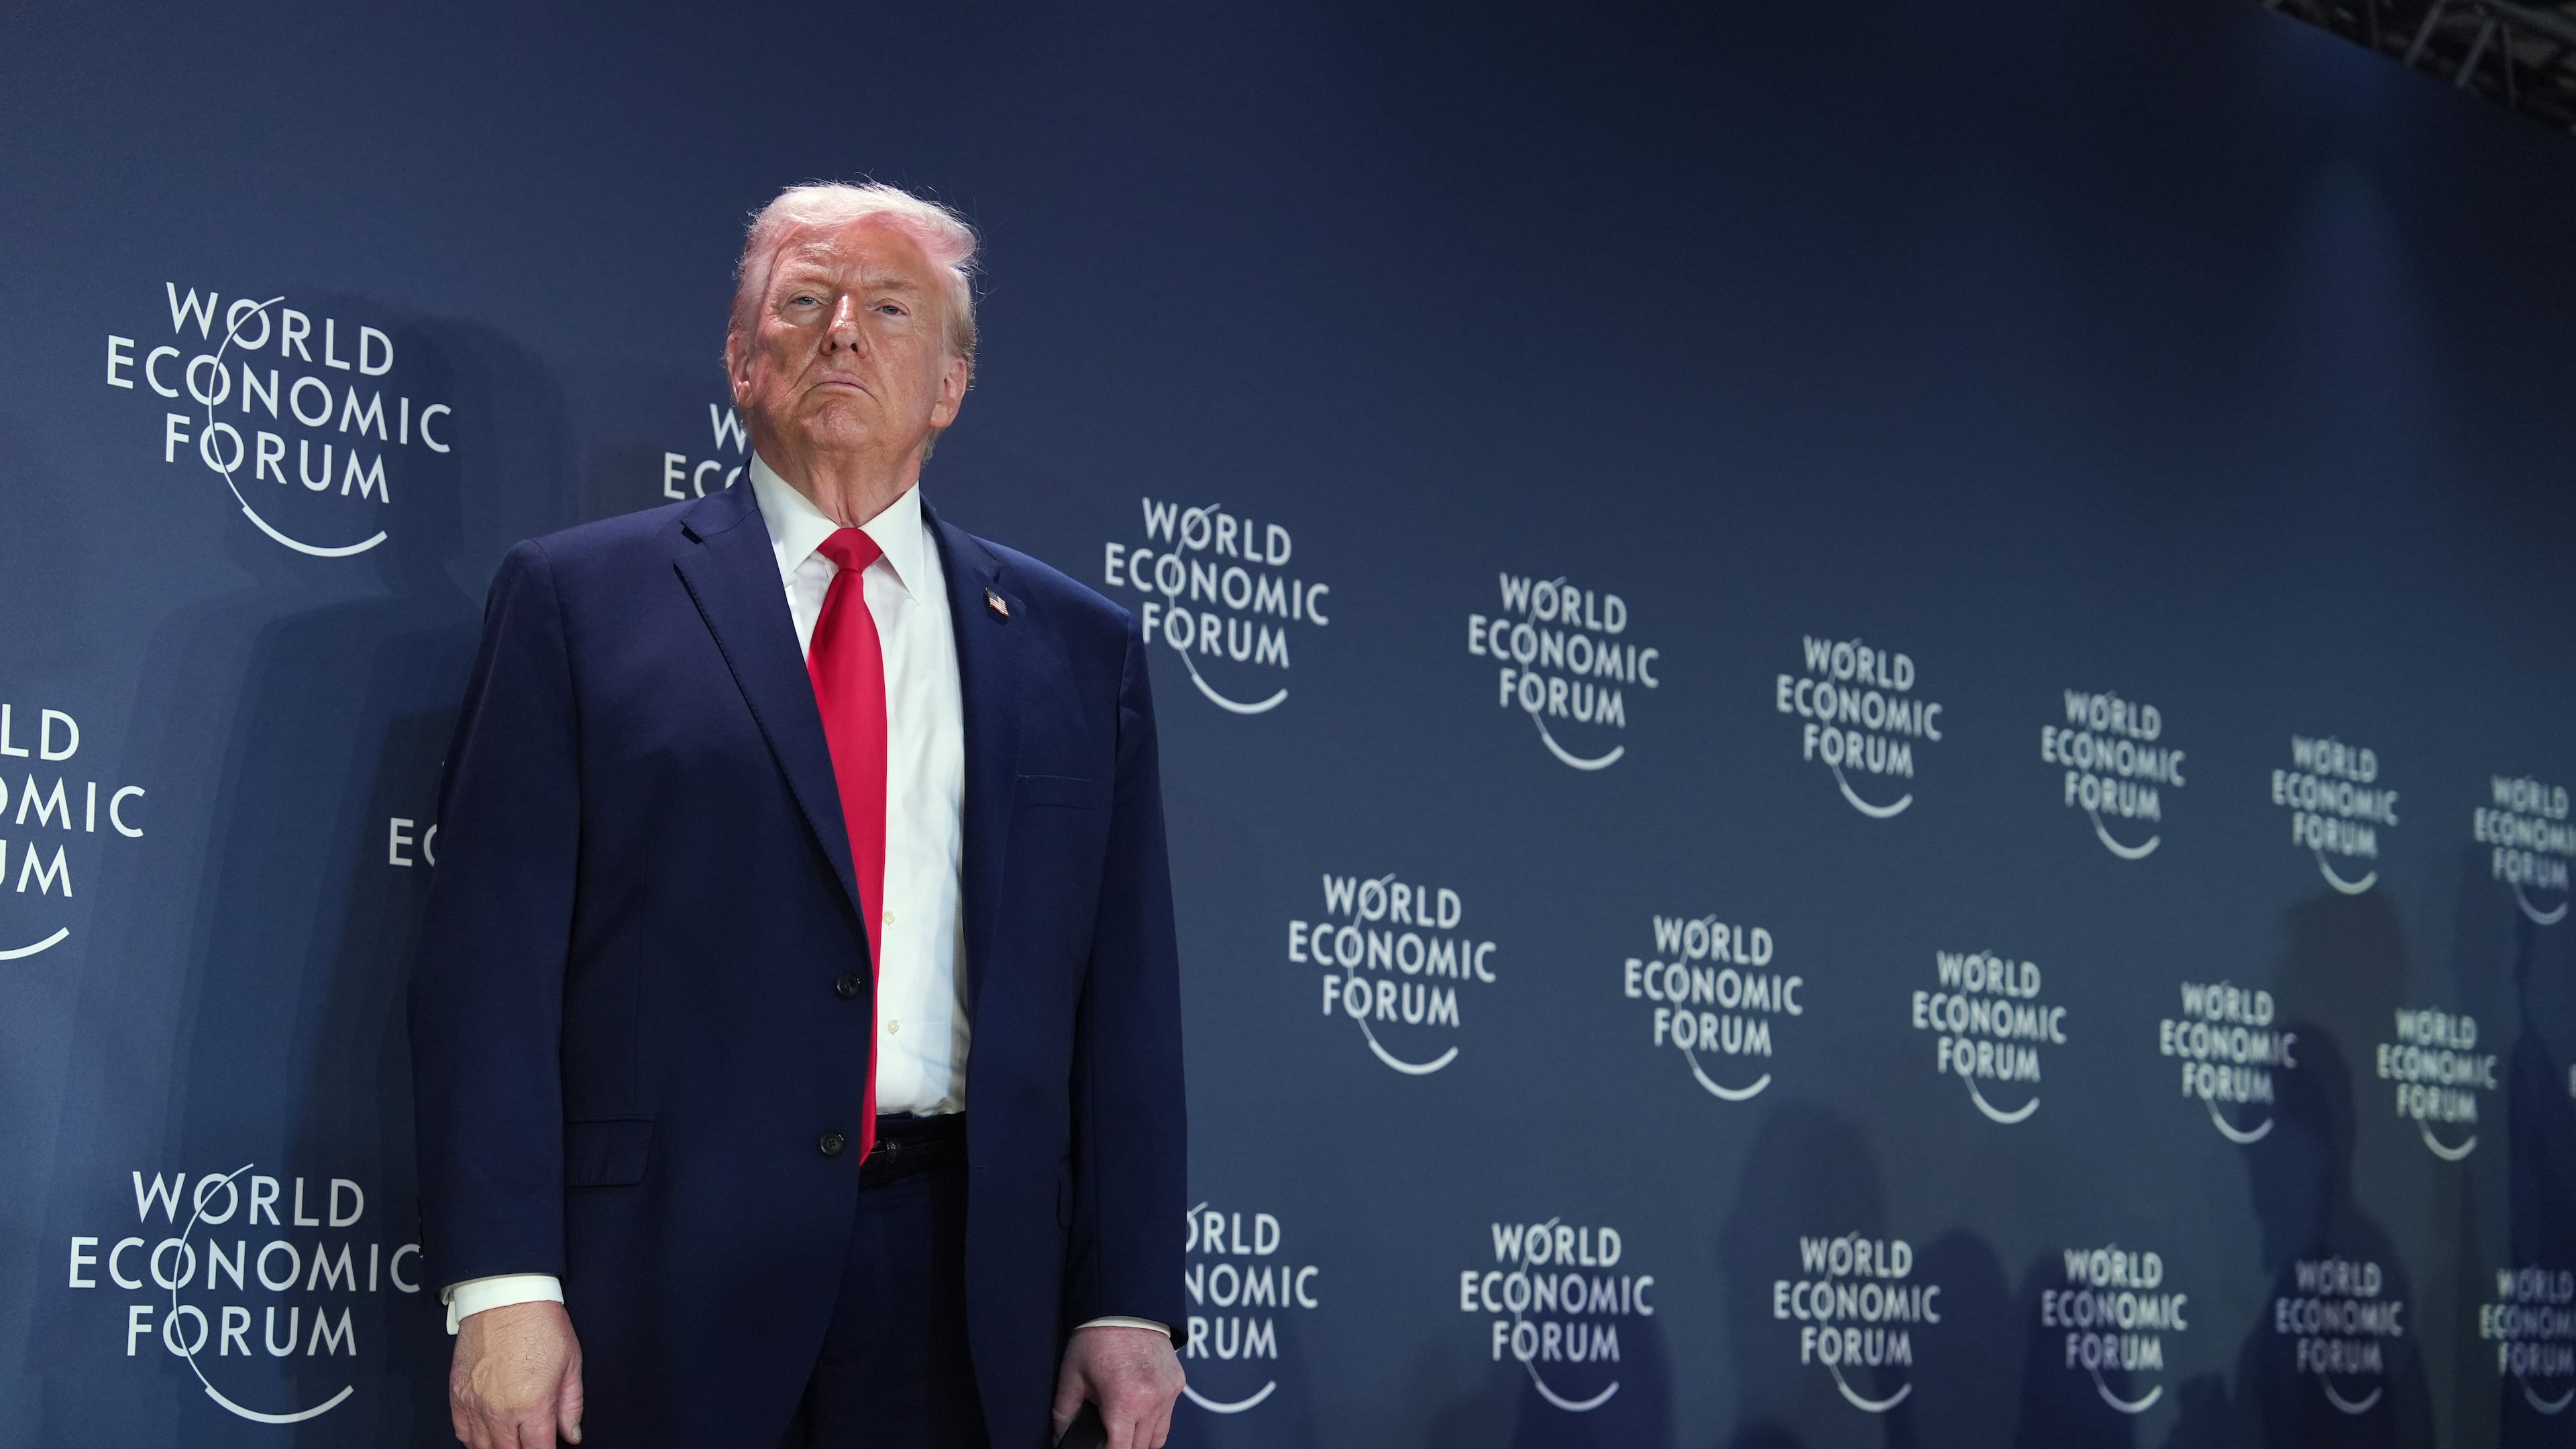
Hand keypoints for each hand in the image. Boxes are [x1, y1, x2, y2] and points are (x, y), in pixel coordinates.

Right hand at [450, 1299, 583, 1447]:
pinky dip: (474, 1440)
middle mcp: (501, 1411)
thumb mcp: (571, 1364)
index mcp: (533, 1405)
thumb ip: (571, 1406)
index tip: (548, 1448)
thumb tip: (572, 1433)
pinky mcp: (458, 1395)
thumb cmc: (540, 1324)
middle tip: (531, 1441)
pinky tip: (487, 1435)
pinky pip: (461, 1432)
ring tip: (512, 1440)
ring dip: (499, 1447)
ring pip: (483, 1448)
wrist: (506, 1298)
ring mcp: (475, 1405)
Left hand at [1051, 1324, 1183, 1448]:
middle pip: (1140, 1448)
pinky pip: (1167, 1416)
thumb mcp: (1072, 1377)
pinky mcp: (1178, 1384)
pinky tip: (1138, 1405)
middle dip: (1122, 1445)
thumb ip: (1063, 1414)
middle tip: (1107, 1432)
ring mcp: (1169, 1393)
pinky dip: (1153, 1419)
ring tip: (1123, 1424)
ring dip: (1140, 1439)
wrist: (1126, 1306)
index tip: (1100, 1447)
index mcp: (1125, 1401)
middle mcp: (1153, 1401)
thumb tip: (1061, 1439)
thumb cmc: (1096, 1339)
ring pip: (1158, 1438)